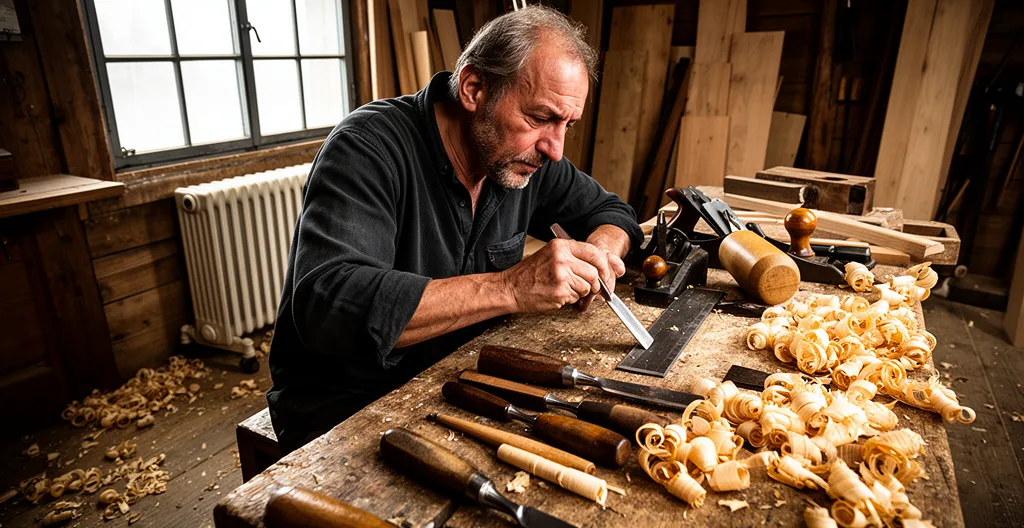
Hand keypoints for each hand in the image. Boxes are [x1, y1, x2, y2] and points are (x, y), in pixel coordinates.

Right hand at [500, 239, 615, 312]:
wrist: (510, 288)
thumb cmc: (529, 274)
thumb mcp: (550, 255)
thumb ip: (572, 256)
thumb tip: (598, 264)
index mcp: (560, 246)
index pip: (594, 252)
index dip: (602, 265)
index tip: (603, 273)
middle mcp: (562, 258)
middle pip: (594, 272)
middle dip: (593, 283)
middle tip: (585, 286)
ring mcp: (561, 275)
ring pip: (587, 287)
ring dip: (580, 292)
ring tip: (564, 289)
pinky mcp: (559, 291)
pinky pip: (576, 297)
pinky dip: (570, 299)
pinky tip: (556, 294)